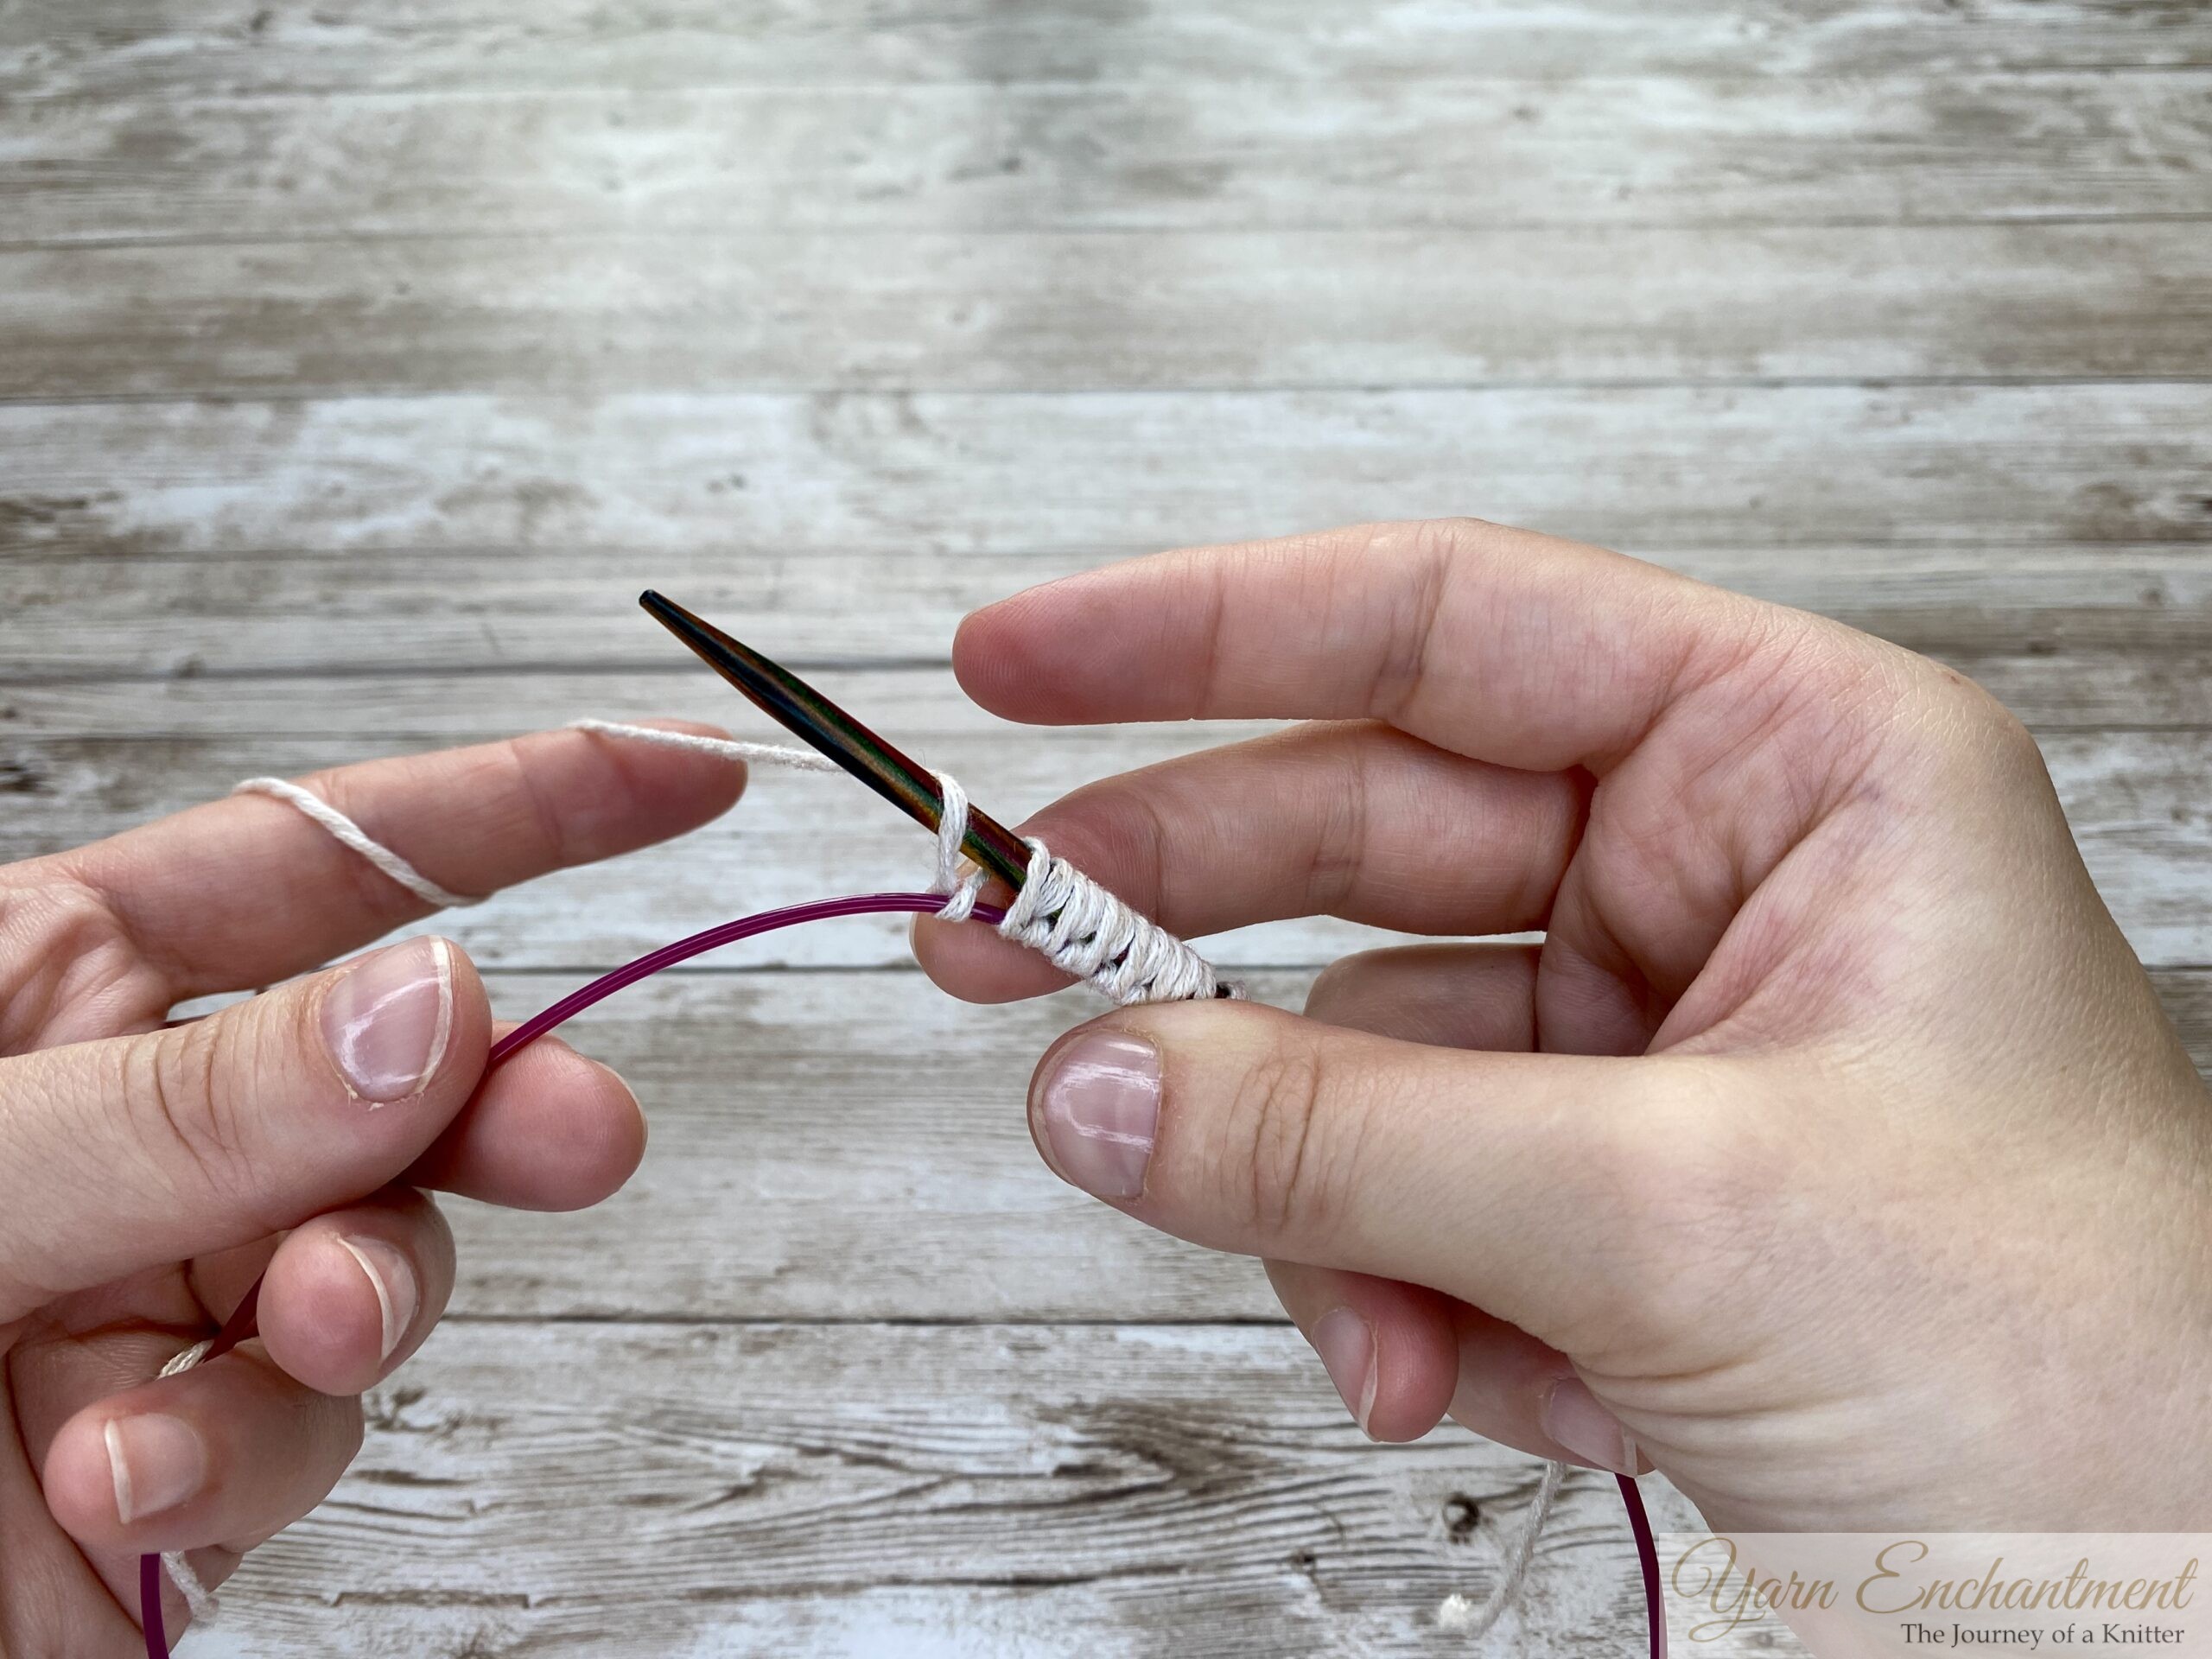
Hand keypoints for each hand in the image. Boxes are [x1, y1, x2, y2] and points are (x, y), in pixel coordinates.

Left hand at [0, 727, 740, 1651]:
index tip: (688, 779)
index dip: (528, 803)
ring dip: (346, 1307)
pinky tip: (126, 1476)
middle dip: (501, 1106)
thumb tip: (439, 1001)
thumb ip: (183, 1107)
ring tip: (263, 1343)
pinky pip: (296, 1429)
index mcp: (49, 986)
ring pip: (376, 1265)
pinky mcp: (177, 1453)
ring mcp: (164, 1295)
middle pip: (403, 1074)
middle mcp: (133, 1133)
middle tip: (575, 1143)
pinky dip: (237, 1453)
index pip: (329, 854)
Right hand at [916, 520, 2211, 1530]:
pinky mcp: (1609, 1193)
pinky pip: (1405, 1198)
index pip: (1446, 628)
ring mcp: (1651, 1043)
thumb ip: (1350, 1137)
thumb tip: (1090, 1081)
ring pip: (1365, 1061)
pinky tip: (1475, 1388)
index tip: (1018, 663)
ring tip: (1379, 1340)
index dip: (1208, 632)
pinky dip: (1397, 1302)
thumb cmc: (2089, 1373)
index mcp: (1794, 767)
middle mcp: (1713, 876)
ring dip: (1325, 1208)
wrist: (2177, 1620)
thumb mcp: (1679, 1217)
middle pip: (1362, 842)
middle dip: (1187, 928)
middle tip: (998, 954)